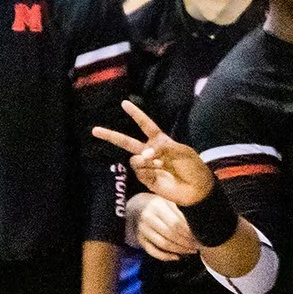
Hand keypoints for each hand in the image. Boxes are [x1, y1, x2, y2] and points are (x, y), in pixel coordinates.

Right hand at [94, 100, 212, 206]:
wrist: (198, 189)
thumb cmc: (193, 167)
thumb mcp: (182, 151)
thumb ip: (162, 147)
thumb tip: (143, 153)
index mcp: (161, 141)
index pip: (146, 125)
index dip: (136, 115)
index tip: (124, 103)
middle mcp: (151, 152)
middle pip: (127, 142)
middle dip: (111, 136)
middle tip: (94, 130)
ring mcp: (148, 166)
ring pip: (134, 158)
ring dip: (144, 159)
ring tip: (158, 164)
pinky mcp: (147, 179)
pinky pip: (139, 171)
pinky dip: (147, 170)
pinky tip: (157, 172)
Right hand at [128, 194, 198, 261]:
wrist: (140, 208)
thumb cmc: (162, 206)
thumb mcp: (171, 202)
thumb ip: (182, 211)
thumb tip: (200, 224)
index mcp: (157, 206)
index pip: (177, 222)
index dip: (190, 232)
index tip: (201, 236)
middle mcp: (148, 217)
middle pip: (171, 233)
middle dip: (187, 242)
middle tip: (198, 245)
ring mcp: (142, 229)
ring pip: (163, 243)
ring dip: (180, 250)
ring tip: (191, 251)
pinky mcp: (140, 239)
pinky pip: (153, 251)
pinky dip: (166, 256)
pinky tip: (177, 256)